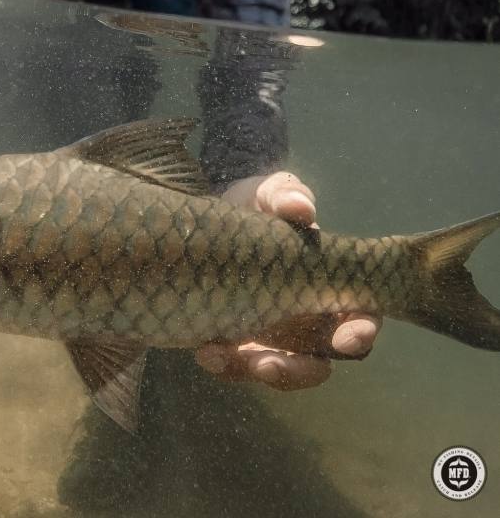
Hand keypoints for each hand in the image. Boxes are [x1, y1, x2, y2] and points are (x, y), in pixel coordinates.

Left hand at [194, 171, 380, 389]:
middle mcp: (309, 318)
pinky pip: (239, 366)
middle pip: (320, 362)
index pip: (360, 316)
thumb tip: (301, 207)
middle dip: (298, 370)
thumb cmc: (260, 203)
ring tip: (220, 357)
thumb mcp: (272, 192)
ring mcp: (276, 334)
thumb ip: (286, 195)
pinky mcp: (242, 340)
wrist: (219, 216)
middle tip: (267, 365)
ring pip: (279, 371)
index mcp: (330, 284)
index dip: (360, 332)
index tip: (346, 339)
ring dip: (255, 372)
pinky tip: (204, 350)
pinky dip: (225, 365)